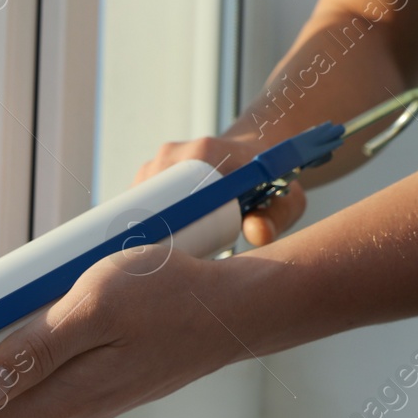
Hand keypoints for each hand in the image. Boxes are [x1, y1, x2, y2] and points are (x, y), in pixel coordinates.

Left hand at [0, 245, 254, 417]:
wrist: (234, 309)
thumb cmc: (172, 300)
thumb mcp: (95, 307)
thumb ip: (36, 350)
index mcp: (61, 400)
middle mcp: (68, 410)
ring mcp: (85, 398)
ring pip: (18, 383)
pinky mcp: (100, 380)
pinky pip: (46, 369)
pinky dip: (30, 346)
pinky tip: (37, 314)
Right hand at [135, 135, 306, 246]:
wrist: (258, 152)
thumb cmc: (274, 182)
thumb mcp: (284, 202)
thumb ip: (274, 219)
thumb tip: (257, 234)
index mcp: (201, 153)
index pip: (167, 189)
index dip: (158, 220)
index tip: (160, 250)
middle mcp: (173, 153)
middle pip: (144, 199)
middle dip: (144, 232)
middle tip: (156, 264)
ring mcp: (157, 161)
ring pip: (134, 201)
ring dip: (137, 228)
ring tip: (149, 258)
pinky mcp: (150, 171)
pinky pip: (134, 198)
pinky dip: (134, 220)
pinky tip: (137, 243)